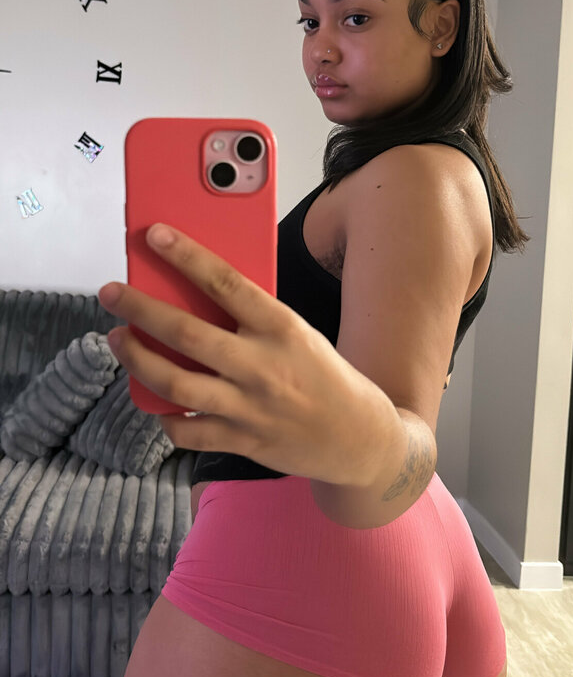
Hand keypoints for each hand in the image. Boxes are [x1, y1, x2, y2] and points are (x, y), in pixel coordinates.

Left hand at [97, 223, 397, 486]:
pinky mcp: (241, 441)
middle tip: (111, 293)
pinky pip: (187, 431)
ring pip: (176, 383)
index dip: (186, 256)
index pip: (226, 282)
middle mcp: (262, 365)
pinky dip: (164, 416)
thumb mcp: (297, 333)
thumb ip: (253, 318)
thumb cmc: (323, 374)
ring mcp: (249, 407)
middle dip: (139, 309)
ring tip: (118, 340)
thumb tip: (196, 292)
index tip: (155, 236)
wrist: (358, 437)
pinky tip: (153, 401)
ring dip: (138, 359)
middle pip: (187, 333)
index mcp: (281, 327)